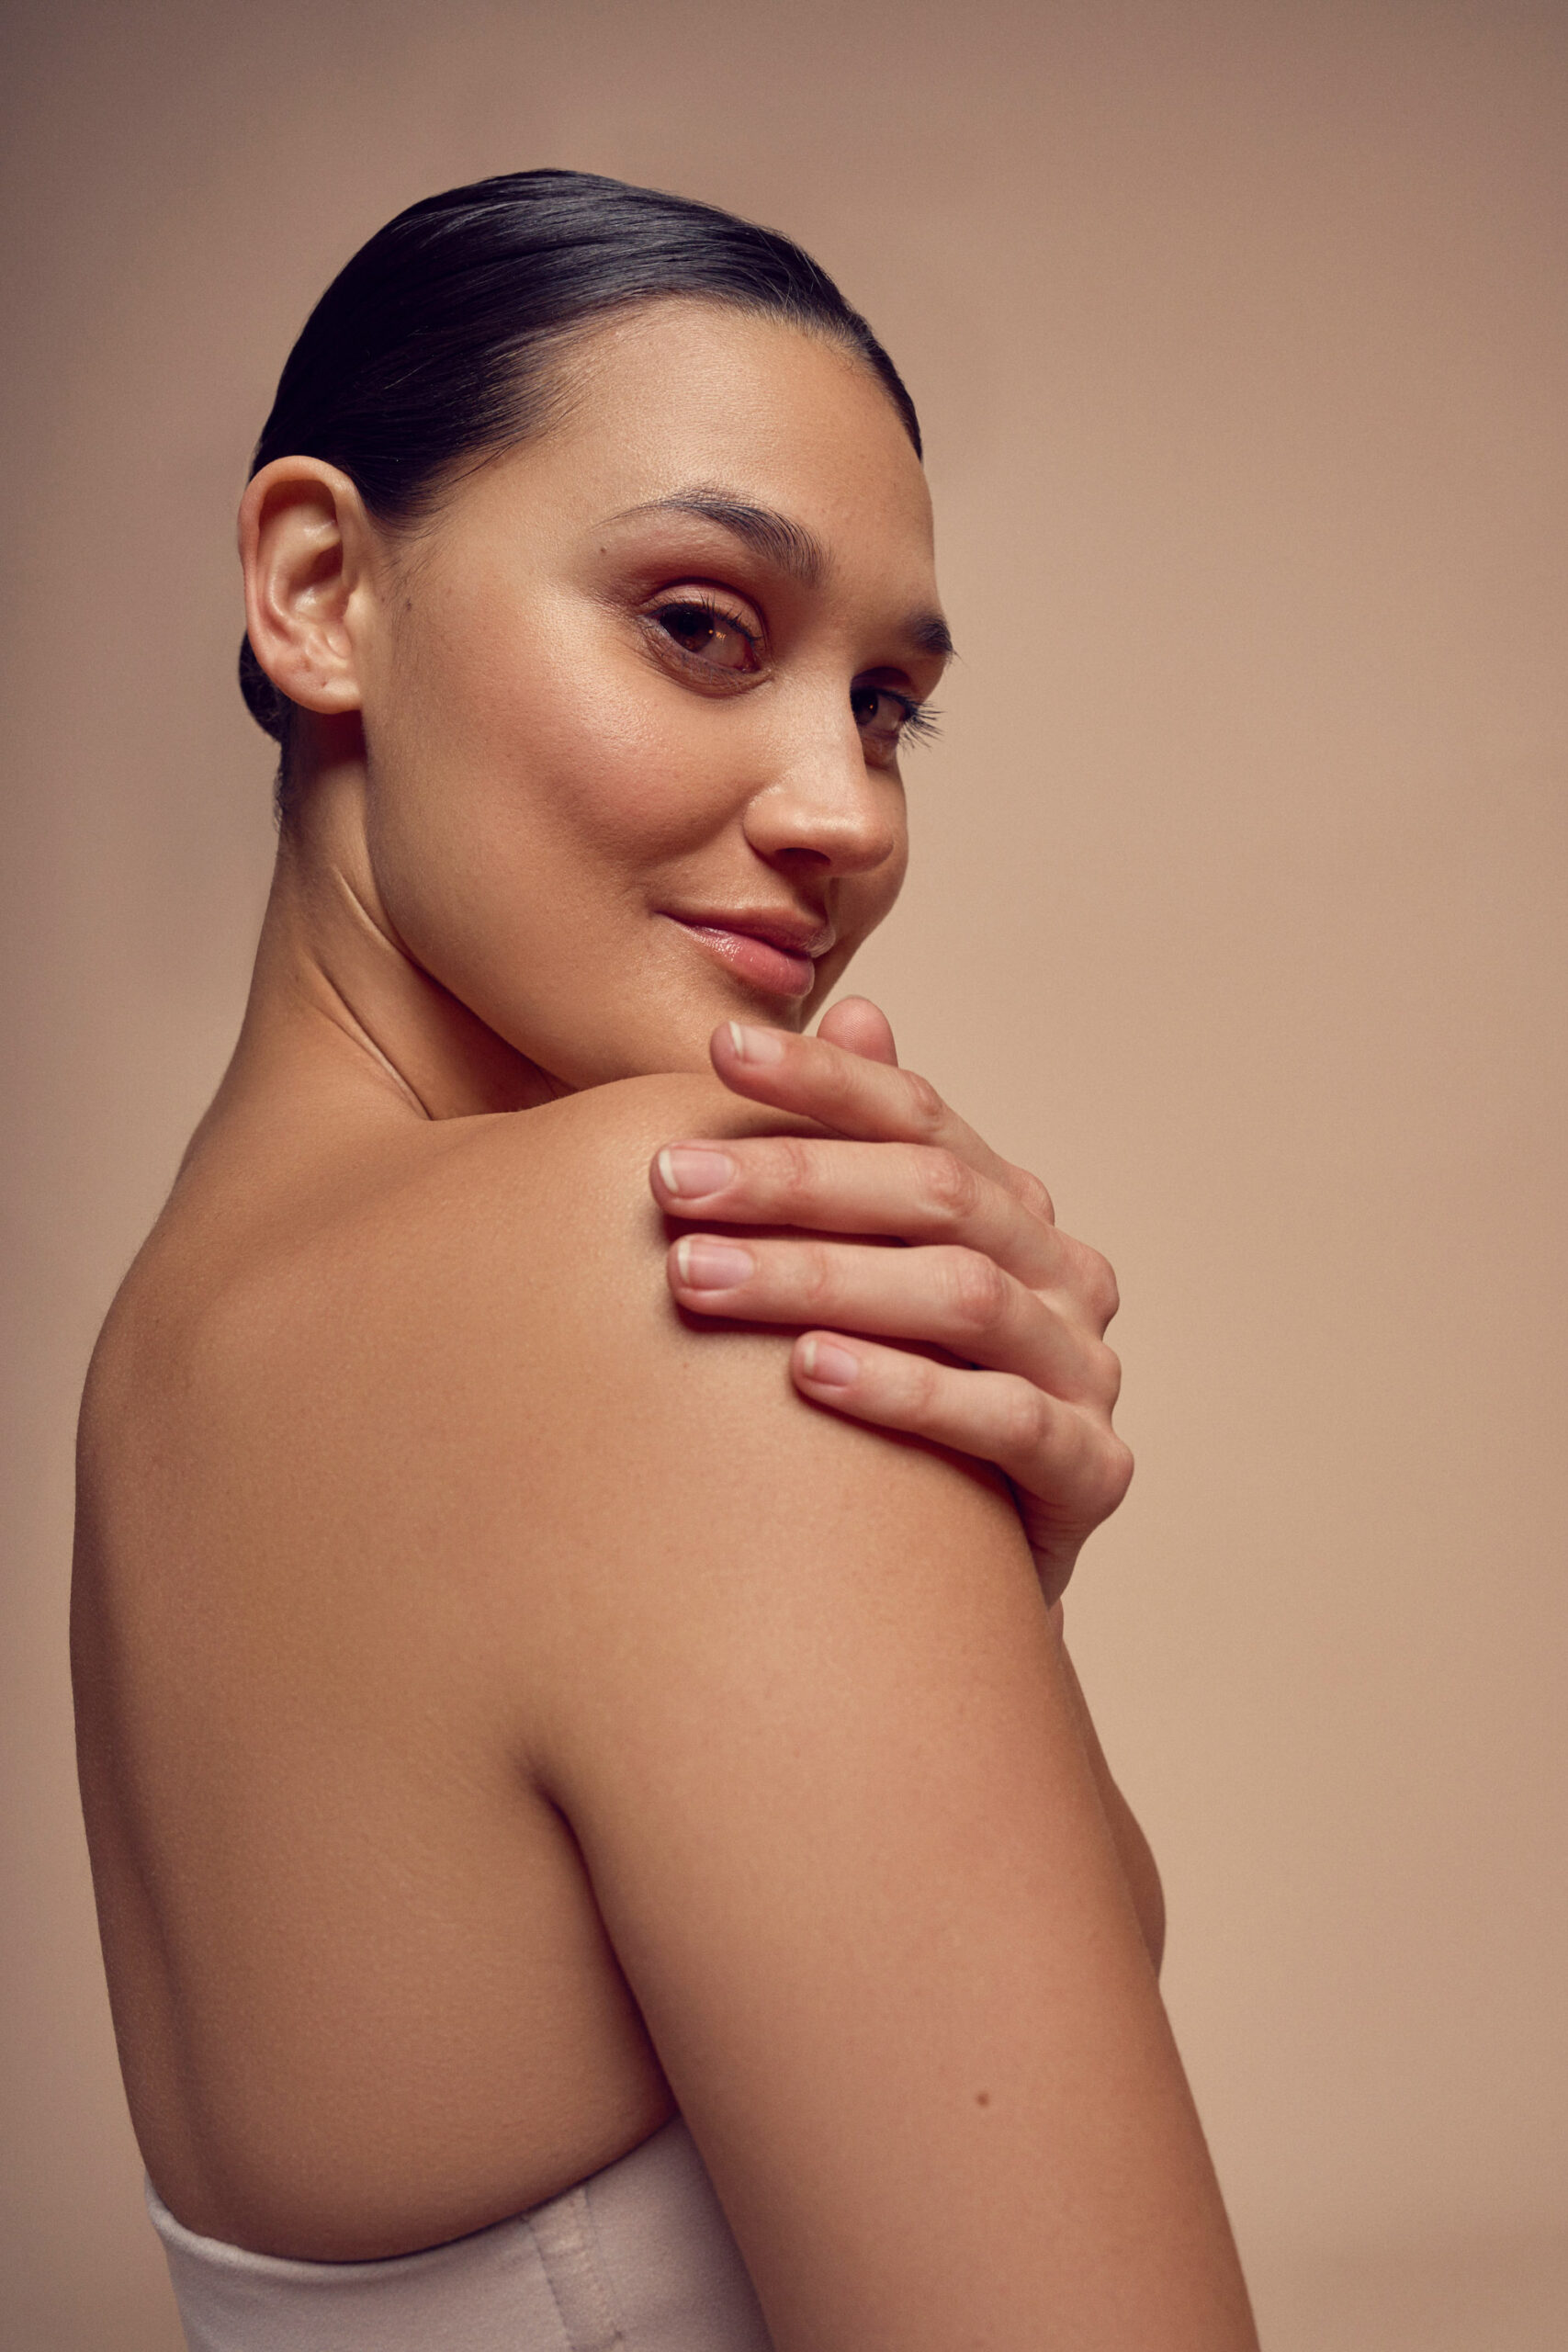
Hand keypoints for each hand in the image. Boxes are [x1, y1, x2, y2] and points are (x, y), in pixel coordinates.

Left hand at [650, 1000, 1132, 1605]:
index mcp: (1014, 1213)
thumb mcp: (874, 1279)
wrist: (967, 1584)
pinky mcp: (1090, 1474)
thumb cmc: (896, 1411)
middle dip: (795, 1180)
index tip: (716, 1053)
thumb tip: (860, 1011)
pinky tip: (808, 1375)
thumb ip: (865, 1158)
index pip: (922, 1118)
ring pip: (960, 1297)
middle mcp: (1063, 1277)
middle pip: (937, 1197)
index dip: (824, 1081)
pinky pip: (1002, 1420)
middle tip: (669, 1184)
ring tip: (698, 1277)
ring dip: (822, 1278)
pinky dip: (903, 1390)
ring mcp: (1086, 1374)